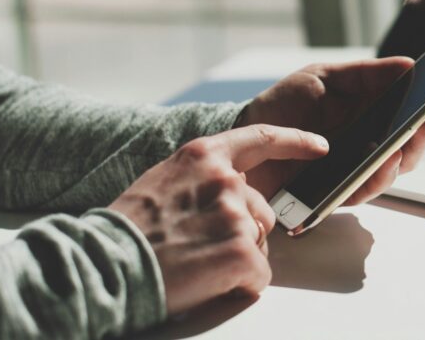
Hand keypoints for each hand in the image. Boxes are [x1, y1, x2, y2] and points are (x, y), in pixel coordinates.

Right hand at [109, 124, 328, 314]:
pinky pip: (258, 275)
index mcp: (204, 155)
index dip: (295, 142)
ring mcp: (237, 214)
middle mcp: (226, 179)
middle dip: (242, 232)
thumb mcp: (165, 181)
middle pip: (262, 210)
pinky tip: (204, 282)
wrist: (105, 265)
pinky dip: (238, 286)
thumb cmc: (127, 230)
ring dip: (237, 259)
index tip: (320, 146)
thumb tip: (235, 193)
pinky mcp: (242, 250)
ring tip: (195, 263)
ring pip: (259, 243)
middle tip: (199, 247)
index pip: (261, 139)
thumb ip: (204, 179)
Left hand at [235, 57, 424, 204]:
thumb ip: (367, 74)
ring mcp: (358, 168)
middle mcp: (371, 141)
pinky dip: (381, 173)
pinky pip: (369, 187)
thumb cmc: (285, 106)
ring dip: (412, 148)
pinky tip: (387, 156)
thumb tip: (409, 64)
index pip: (414, 108)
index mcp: (372, 111)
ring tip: (416, 129)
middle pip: (415, 138)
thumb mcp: (325, 77)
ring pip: (399, 165)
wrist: (246, 139)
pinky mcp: (341, 192)